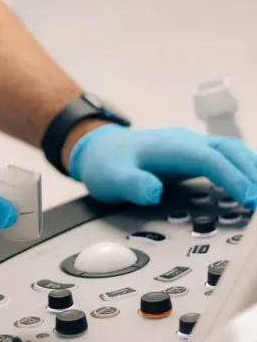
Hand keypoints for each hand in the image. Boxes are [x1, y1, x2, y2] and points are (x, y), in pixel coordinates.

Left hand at [69, 125, 256, 207]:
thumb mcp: (111, 177)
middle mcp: (184, 142)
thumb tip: (153, 191)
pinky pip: (223, 159)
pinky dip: (241, 170)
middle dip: (252, 172)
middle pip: (229, 149)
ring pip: (230, 151)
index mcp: (168, 146)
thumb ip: (131, 184)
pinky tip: (250, 186)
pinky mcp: (190, 156)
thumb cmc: (106, 163)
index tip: (249, 199)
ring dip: (251, 170)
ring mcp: (189, 147)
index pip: (209, 158)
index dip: (232, 177)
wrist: (98, 149)